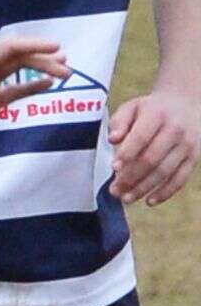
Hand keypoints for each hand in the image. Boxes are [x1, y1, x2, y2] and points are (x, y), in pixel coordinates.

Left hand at [0, 31, 67, 169]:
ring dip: (42, 69)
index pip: (10, 49)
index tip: (55, 48)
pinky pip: (15, 92)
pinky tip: (49, 85)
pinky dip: (32, 86)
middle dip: (43, 59)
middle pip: (18, 59)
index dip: (32, 46)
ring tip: (65, 72)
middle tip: (67, 65)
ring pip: (20, 73)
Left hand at [109, 88, 200, 204]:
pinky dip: (165, 192)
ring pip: (165, 172)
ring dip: (144, 188)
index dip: (127, 153)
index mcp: (157, 114)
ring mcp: (187, 144)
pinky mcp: (194, 157)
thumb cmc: (152, 109)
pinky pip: (180, 179)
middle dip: (131, 177)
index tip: (114, 167)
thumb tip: (113, 139)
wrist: (187, 103)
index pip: (141, 136)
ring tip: (126, 199)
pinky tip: (149, 201)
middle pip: (152, 158)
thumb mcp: (133, 107)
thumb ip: (120, 121)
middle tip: (114, 190)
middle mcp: (175, 129)